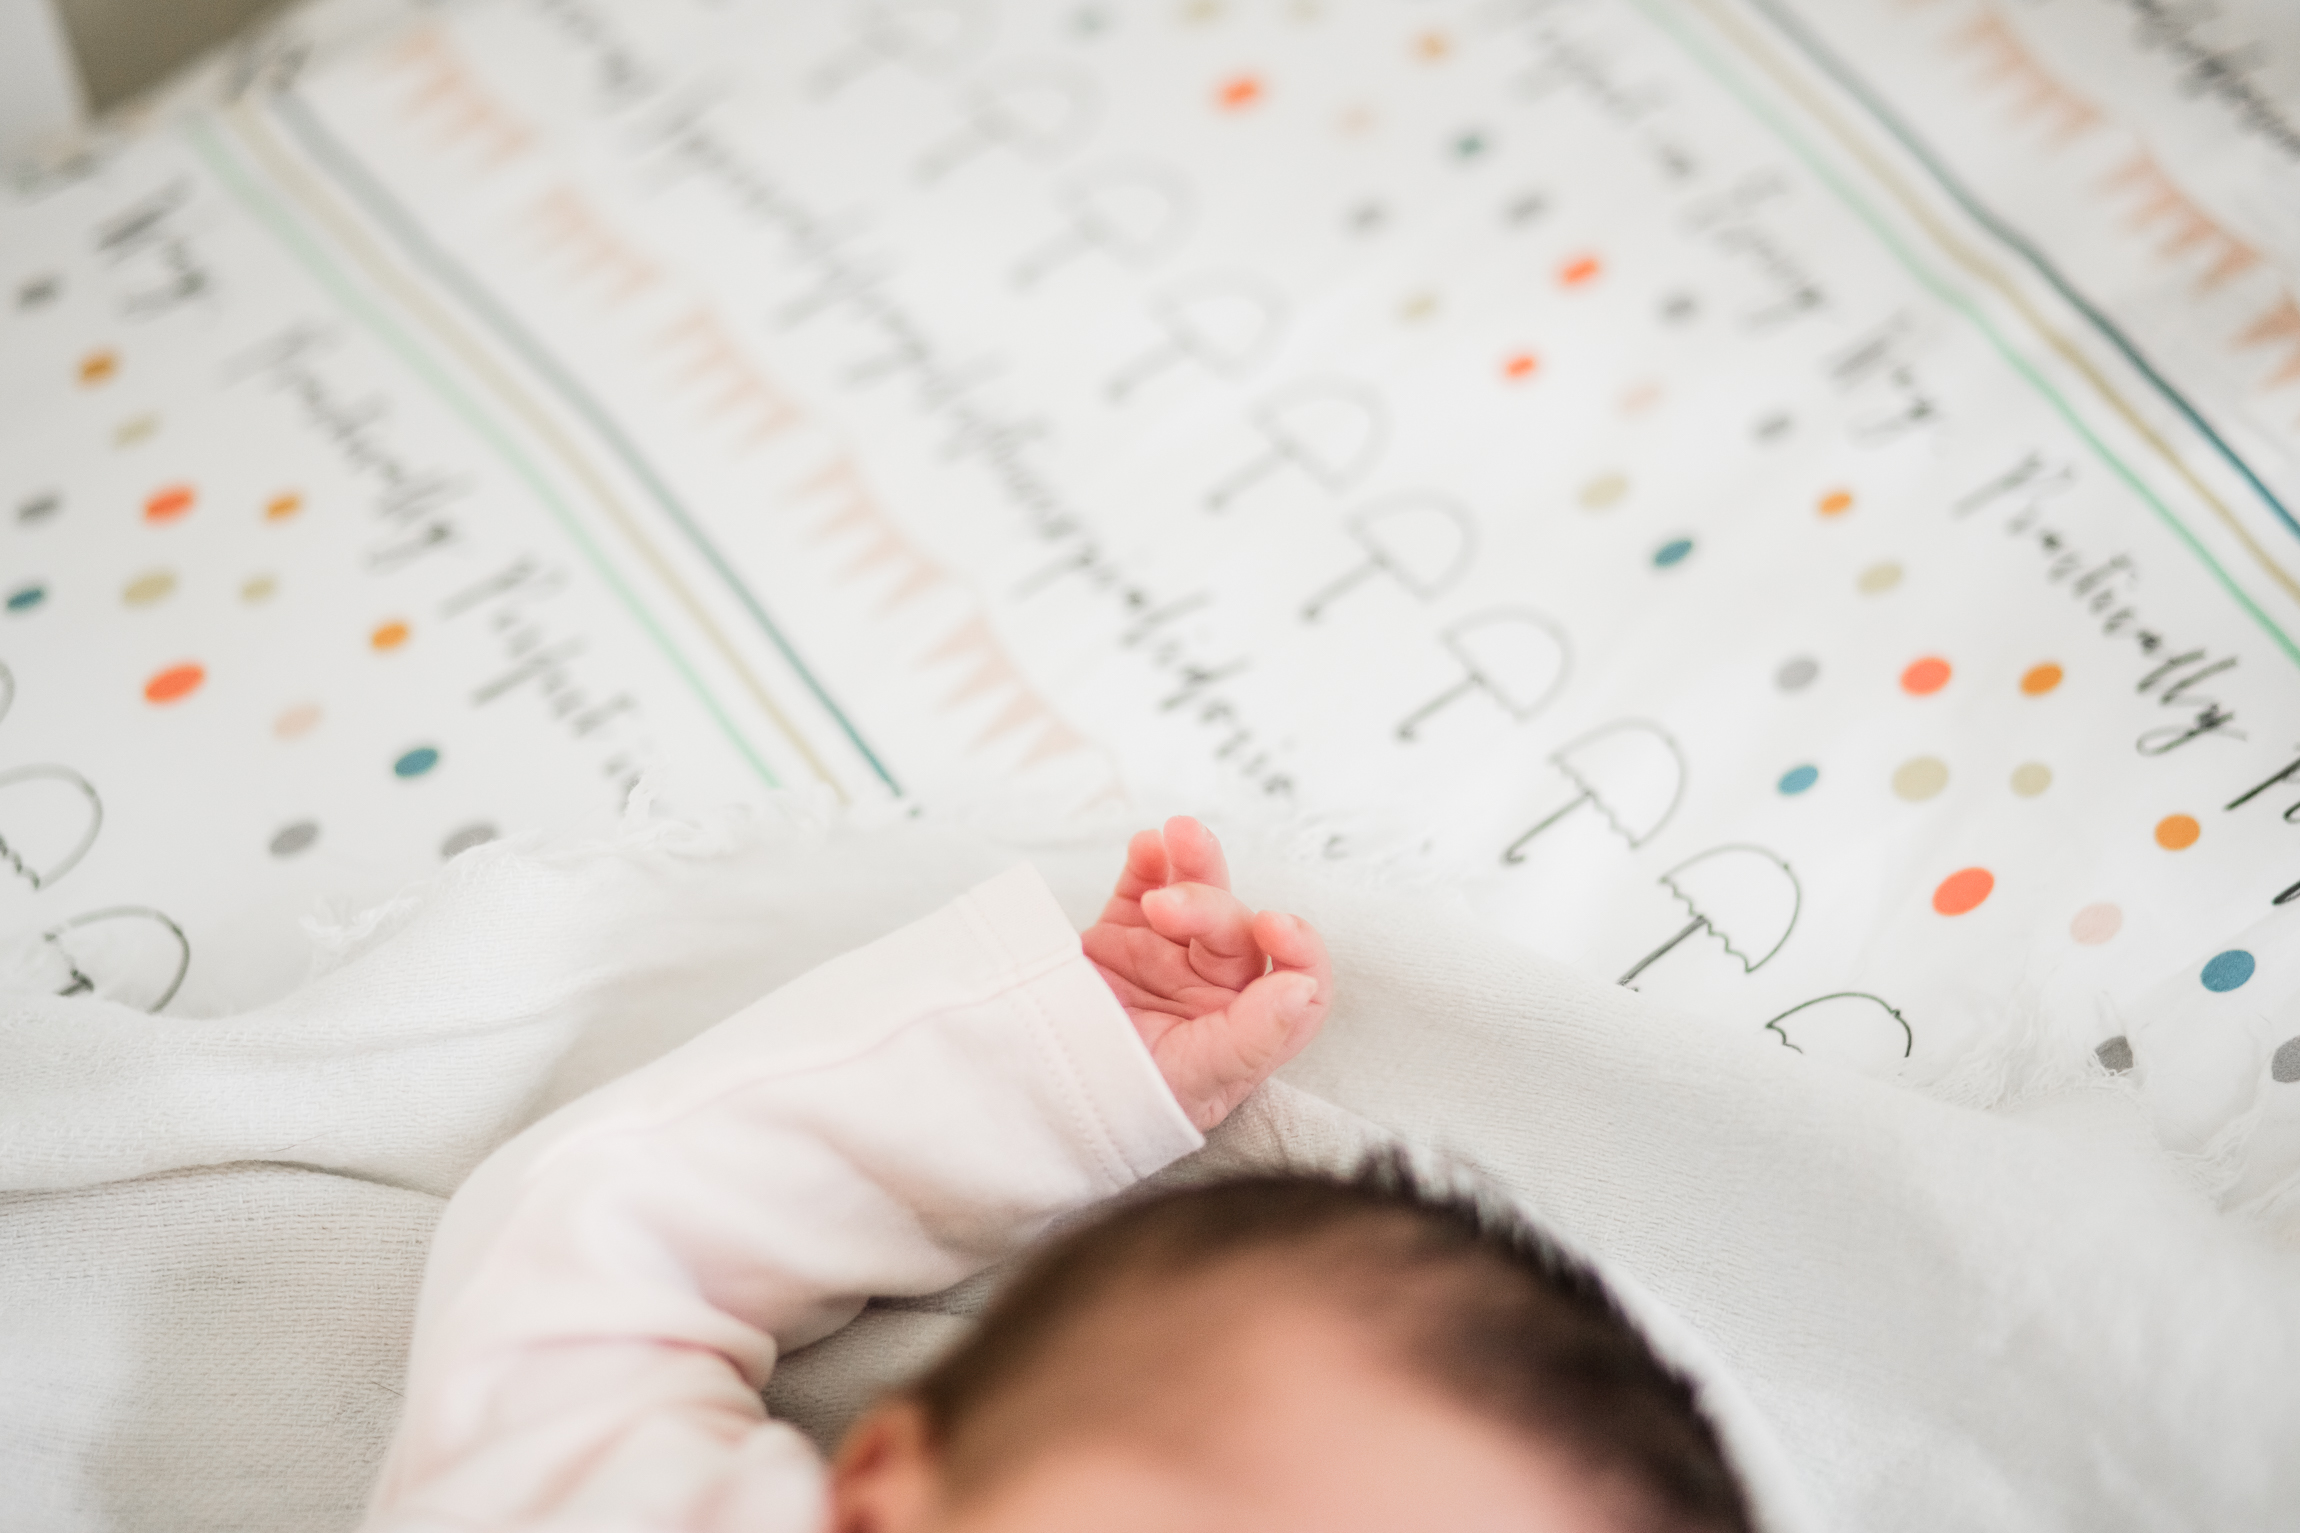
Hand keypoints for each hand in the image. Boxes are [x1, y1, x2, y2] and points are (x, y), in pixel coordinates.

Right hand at [1082, 817, 1332, 1131]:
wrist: (1039, 1094)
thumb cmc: (1125, 1109)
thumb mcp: (1196, 1084)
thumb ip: (1254, 1038)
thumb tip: (1301, 987)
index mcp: (1247, 1029)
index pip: (1300, 982)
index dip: (1299, 949)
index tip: (1272, 925)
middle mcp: (1213, 990)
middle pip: (1237, 930)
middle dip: (1209, 906)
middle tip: (1166, 908)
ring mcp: (1166, 958)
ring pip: (1197, 896)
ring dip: (1195, 861)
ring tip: (1179, 834)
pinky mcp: (1119, 938)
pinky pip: (1143, 887)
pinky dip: (1149, 863)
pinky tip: (1148, 845)